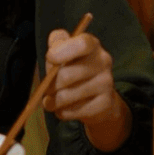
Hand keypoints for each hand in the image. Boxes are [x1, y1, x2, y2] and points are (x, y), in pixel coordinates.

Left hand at [43, 29, 131, 151]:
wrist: (97, 96)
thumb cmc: (74, 69)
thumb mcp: (64, 52)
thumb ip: (57, 43)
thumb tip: (54, 45)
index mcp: (93, 45)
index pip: (82, 44)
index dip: (62, 51)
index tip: (50, 57)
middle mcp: (103, 61)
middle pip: (66, 75)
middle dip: (50, 85)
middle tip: (47, 88)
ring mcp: (106, 83)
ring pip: (66, 96)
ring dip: (53, 101)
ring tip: (52, 100)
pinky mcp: (105, 104)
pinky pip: (72, 112)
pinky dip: (62, 112)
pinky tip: (64, 108)